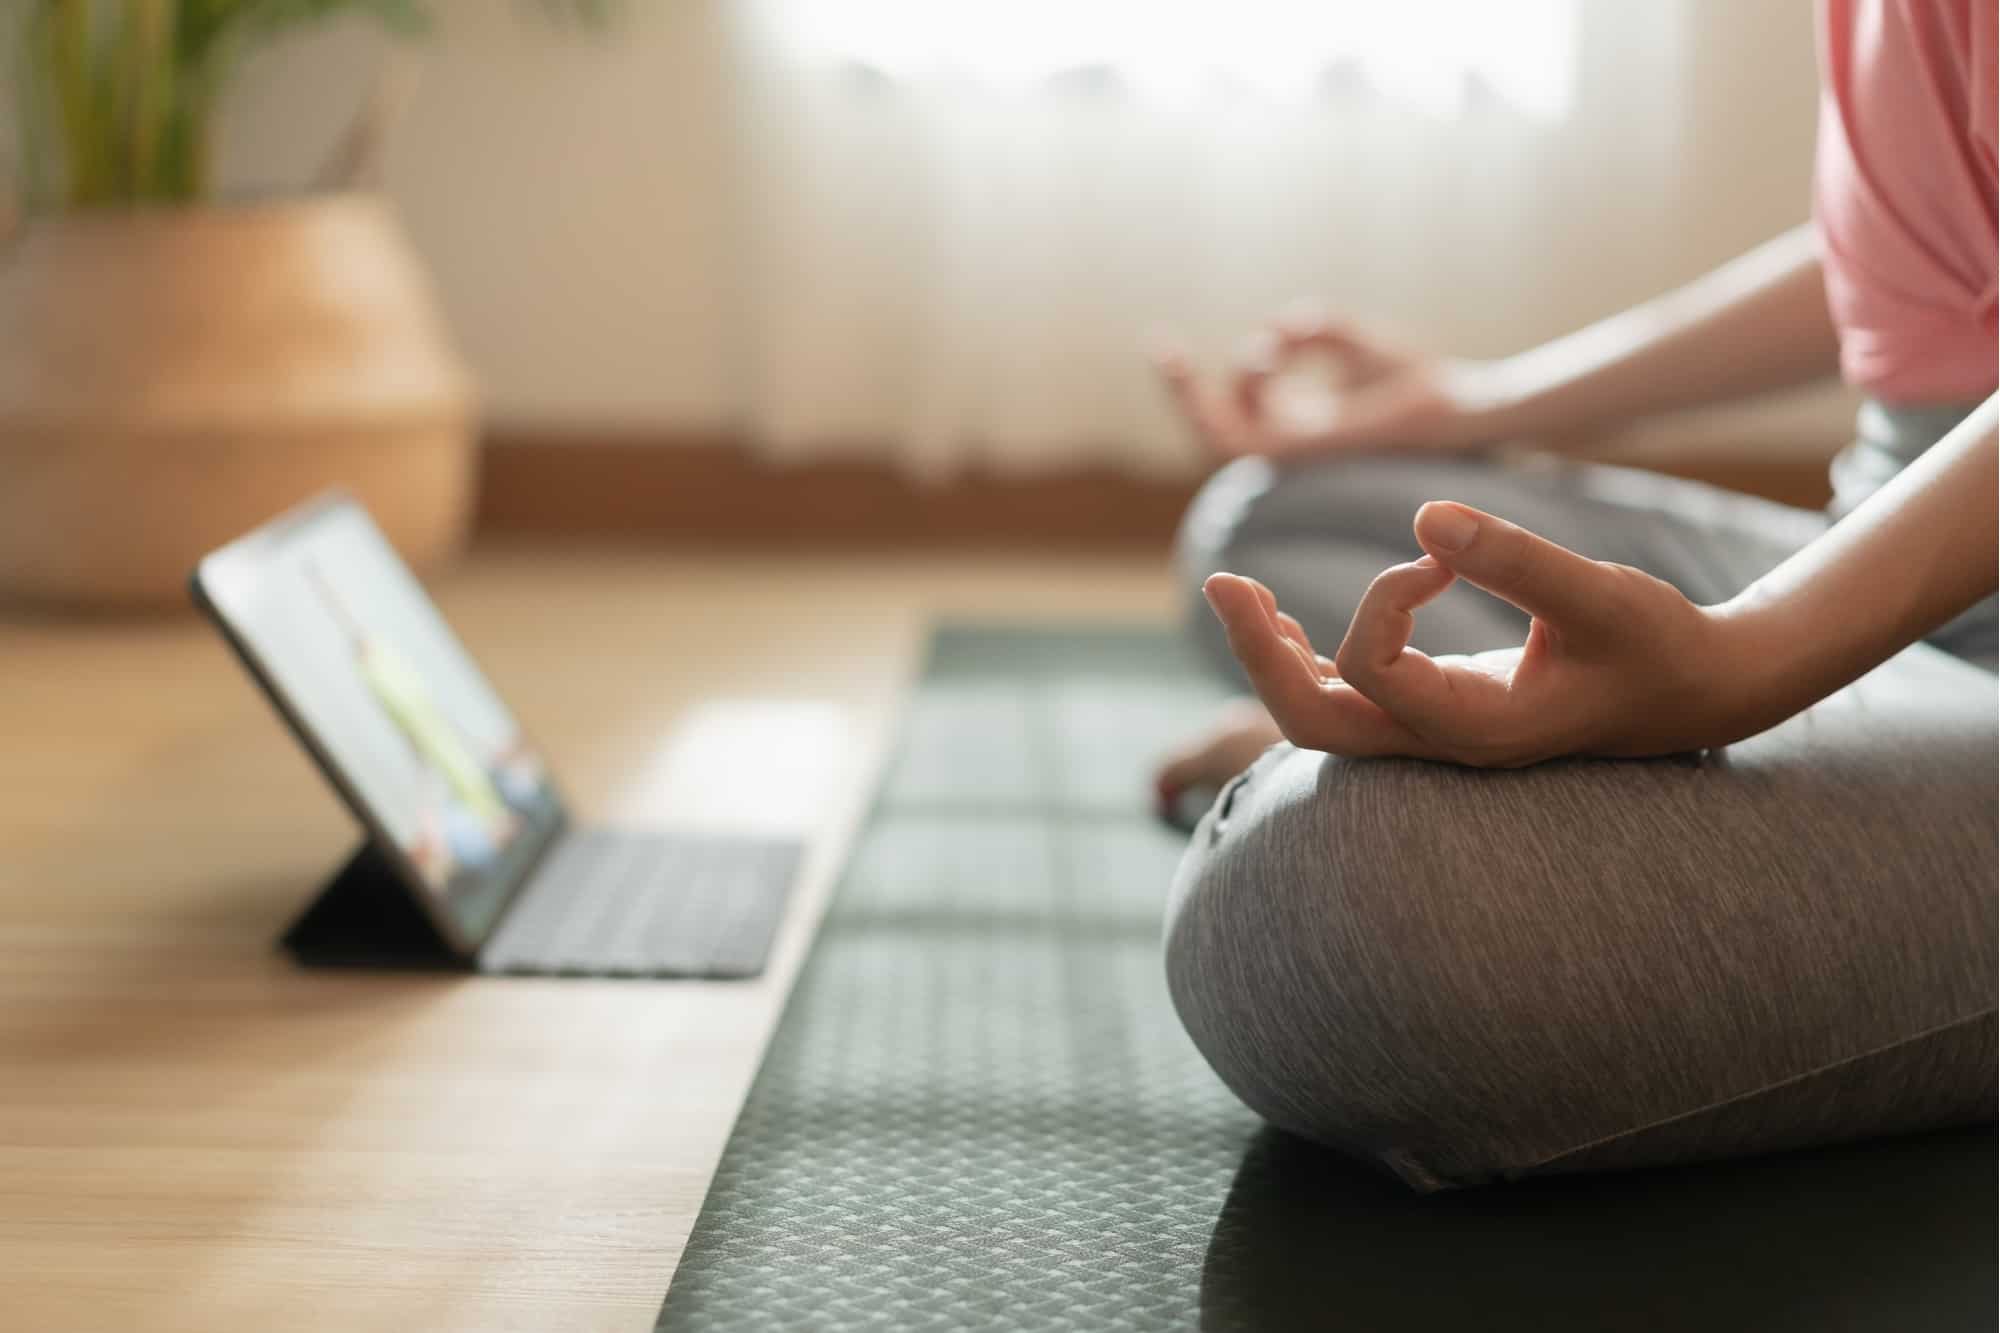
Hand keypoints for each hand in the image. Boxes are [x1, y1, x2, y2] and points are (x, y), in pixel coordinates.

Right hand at [1154, 317, 1499, 461]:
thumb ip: (1316, 329)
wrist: (1463, 406)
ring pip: (1217, 440)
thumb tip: (1280, 327)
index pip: (1231, 410)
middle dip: (1180, 393)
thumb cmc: (1424, 380)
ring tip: (1226, 353)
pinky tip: (1267, 354)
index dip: (1194, 382)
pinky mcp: (1303, 457)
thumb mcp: (1356, 341)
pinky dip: (1243, 390)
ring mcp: (1293, 457)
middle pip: (1211, 430)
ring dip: (1199, 397)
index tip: (1165, 343)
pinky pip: (1245, 439)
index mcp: (1298, 423)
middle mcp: (1289, 444)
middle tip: (1162, 349)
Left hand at [1202, 502, 1758, 766]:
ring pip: (1318, 720)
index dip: (1380, 599)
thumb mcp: (1601, 594)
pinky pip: (1343, 705)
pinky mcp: (1431, 716)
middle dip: (1257, 653)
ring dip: (1271, 658)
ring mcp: (1430, 737)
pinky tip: (1285, 621)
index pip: (1372, 673)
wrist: (1694, 691)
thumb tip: (1423, 516)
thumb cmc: (1656, 644)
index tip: (1436, 554)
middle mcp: (1440, 745)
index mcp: (1477, 730)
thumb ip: (1517, 559)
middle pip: (1311, 723)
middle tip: (1221, 581)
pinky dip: (1302, 661)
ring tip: (1238, 593)